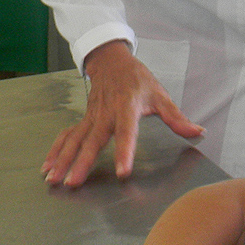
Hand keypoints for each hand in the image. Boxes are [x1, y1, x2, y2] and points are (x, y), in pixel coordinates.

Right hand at [42, 40, 204, 186]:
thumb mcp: (160, 95)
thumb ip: (177, 117)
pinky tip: (47, 167)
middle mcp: (105, 114)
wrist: (111, 61)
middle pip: (92, 141)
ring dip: (63, 160)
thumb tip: (197, 132)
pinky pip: (67, 136)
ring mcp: (91, 117)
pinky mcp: (84, 120)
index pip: (126, 132)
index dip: (124, 151)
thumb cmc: (138, 79)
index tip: (122, 171)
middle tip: (75, 183)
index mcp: (127, 107)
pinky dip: (56, 151)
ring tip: (54, 179)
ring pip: (74, 140)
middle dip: (83, 163)